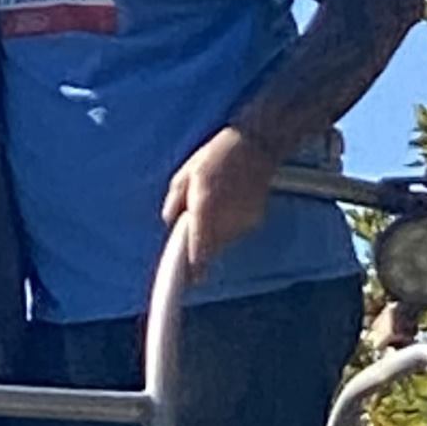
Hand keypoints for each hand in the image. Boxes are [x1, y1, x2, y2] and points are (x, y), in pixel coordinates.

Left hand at [160, 126, 279, 279]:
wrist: (256, 147)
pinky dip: (228, 225)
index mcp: (205, 209)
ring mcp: (243, 222)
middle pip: (210, 248)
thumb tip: (170, 223)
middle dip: (200, 244)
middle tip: (193, 224)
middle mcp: (226, 220)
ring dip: (214, 233)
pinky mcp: (255, 221)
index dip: (194, 268)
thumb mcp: (184, 176)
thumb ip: (174, 203)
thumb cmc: (215, 157)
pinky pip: (235, 232)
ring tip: (213, 206)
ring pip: (223, 241)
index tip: (190, 278)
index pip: (200, 250)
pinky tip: (228, 203)